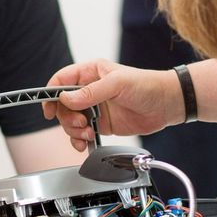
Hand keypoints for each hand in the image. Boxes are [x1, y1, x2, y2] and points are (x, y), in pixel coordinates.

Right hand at [43, 61, 182, 150]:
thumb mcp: (117, 84)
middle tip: (81, 123)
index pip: (61, 81)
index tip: (49, 109)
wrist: (167, 104)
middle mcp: (89, 90)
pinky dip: (79, 140)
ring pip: (70, 121)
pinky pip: (82, 133)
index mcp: (90, 73)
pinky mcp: (101, 124)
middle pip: (62, 105)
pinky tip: (85, 143)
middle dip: (66, 117)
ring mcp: (95, 108)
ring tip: (88, 133)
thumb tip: (66, 99)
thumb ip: (90, 92)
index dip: (51, 94)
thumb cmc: (147, 85)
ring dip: (74, 131)